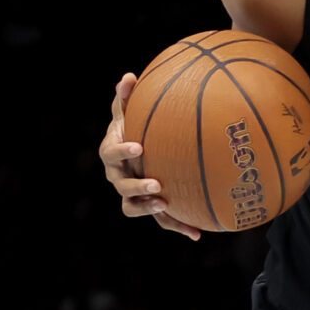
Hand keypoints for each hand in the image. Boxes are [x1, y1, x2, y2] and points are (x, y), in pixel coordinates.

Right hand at [100, 72, 202, 241]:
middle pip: (122, 186)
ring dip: (148, 210)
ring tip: (166, 206)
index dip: (122, 151)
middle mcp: (117, 176)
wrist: (135, 151)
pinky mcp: (148, 208)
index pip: (111, 153)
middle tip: (156, 184)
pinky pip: (160, 220)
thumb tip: (128, 75)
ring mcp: (131, 195)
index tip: (139, 146)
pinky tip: (197, 234)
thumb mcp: (128, 111)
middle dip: (137, 187)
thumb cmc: (131, 126)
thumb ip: (127, 96)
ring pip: (133, 208)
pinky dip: (177, 227)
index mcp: (111, 153)